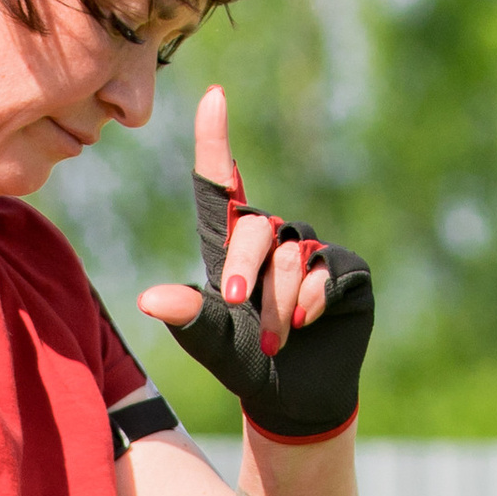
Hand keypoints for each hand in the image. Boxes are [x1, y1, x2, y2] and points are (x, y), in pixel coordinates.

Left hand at [137, 87, 372, 443]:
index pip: (219, 186)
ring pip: (291, 254)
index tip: (214, 97)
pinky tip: (305, 324)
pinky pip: (327, 272)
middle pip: (255, 226)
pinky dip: (311, 301)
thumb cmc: (245, 363)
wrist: (293, 398)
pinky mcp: (346, 271)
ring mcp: (311, 252)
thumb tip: (150, 299)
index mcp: (229, 246)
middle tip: (238, 302)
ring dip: (278, 302)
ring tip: (274, 339)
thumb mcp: (211, 342)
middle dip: (246, 265)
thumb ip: (188, 317)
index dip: (215, 141)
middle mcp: (271, 238)